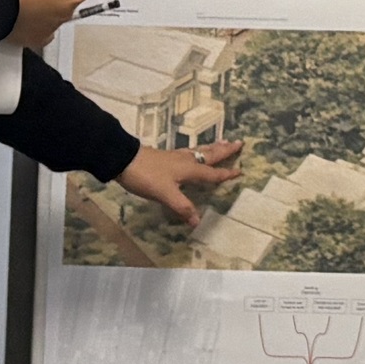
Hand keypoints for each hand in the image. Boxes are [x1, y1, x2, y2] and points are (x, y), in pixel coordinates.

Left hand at [119, 139, 245, 225]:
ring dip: (212, 147)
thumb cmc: (147, 177)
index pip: (212, 173)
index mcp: (189, 169)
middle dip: (224, 151)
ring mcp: (175, 157)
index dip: (226, 174)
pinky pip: (189, 152)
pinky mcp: (166, 156)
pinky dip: (198, 150)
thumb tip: (198, 222)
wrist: (124, 160)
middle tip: (239, 142)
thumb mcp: (165, 194)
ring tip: (223, 142)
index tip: (240, 171)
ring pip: (199, 150)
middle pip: (209, 154)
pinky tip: (193, 152)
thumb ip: (182, 207)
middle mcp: (186, 161)